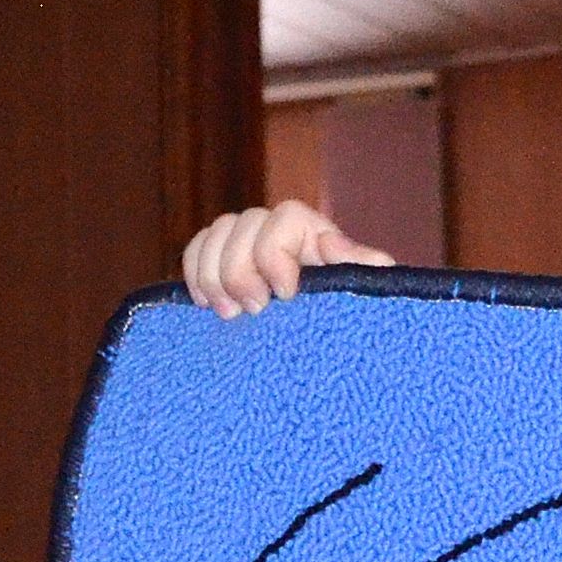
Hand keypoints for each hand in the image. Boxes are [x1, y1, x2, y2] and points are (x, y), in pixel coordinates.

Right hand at [180, 201, 392, 315]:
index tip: (285, 294)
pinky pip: (196, 250)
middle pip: (243, 224)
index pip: (286, 217)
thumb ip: (362, 269)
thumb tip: (346, 250)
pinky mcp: (222, 266)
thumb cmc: (355, 315)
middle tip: (254, 310)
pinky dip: (194, 273)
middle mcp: (278, 233)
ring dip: (214, 274)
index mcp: (315, 235)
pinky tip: (204, 303)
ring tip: (228, 314)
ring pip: (216, 234)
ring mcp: (247, 246)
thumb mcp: (366, 296)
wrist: (332, 344)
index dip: (275, 251)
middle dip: (240, 269)